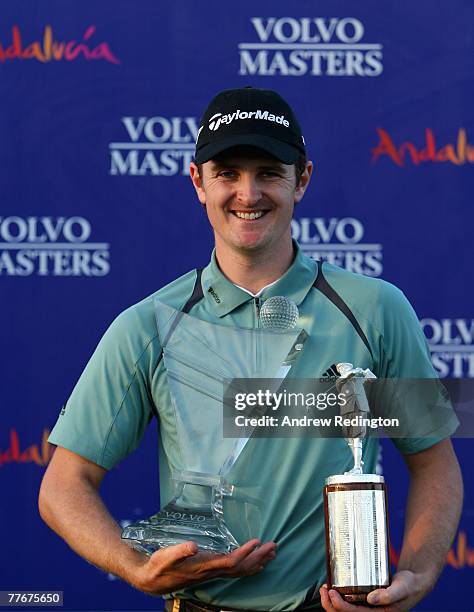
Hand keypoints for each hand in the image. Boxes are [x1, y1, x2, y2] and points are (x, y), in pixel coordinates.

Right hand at [132, 538, 276, 594]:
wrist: (153, 580)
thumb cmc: (160, 565)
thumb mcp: (166, 555)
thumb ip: (180, 550)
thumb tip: (192, 546)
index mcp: (204, 566)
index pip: (230, 562)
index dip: (244, 553)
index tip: (257, 542)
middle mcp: (212, 572)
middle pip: (241, 568)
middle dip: (258, 557)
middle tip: (274, 546)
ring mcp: (213, 574)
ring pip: (240, 571)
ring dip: (257, 562)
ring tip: (272, 553)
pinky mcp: (211, 572)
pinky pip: (235, 571)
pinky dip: (248, 566)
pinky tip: (257, 563)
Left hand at [320, 570, 431, 611]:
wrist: (414, 583)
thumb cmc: (409, 585)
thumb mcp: (402, 588)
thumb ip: (389, 594)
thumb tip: (371, 599)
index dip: (339, 606)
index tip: (331, 592)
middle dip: (330, 605)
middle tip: (324, 589)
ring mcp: (368, 608)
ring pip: (345, 611)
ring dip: (332, 602)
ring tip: (325, 588)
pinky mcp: (367, 601)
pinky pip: (349, 604)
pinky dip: (339, 598)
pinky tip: (334, 588)